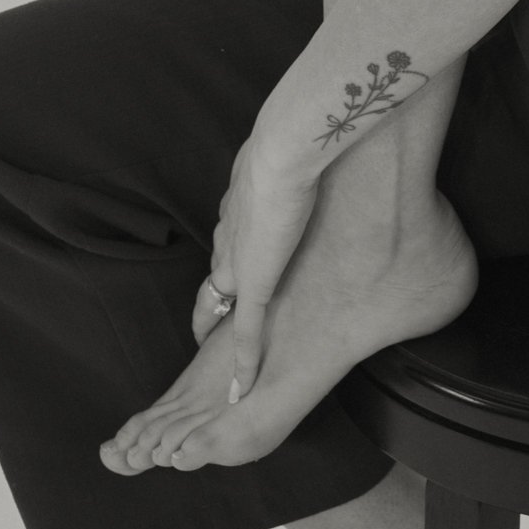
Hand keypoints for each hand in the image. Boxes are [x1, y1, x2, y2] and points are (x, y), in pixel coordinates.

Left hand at [189, 128, 319, 401]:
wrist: (286, 150)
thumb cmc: (291, 140)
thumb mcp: (285, 152)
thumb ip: (289, 166)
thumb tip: (309, 157)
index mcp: (238, 210)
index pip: (229, 247)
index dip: (230, 267)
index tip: (235, 280)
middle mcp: (230, 240)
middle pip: (220, 281)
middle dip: (221, 302)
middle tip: (221, 325)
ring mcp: (240, 265)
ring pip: (226, 307)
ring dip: (227, 331)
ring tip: (227, 358)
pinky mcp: (255, 285)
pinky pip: (246, 334)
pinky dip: (244, 362)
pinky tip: (242, 388)